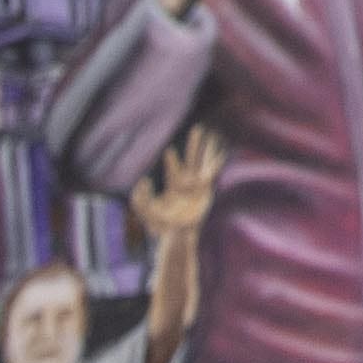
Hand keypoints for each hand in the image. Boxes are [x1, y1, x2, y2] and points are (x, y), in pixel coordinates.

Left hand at [135, 120, 223, 241]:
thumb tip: (144, 180)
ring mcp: (198, 185)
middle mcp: (187, 182)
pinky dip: (217, 161)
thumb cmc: (161, 225)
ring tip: (214, 134)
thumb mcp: (145, 211)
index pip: (174, 168)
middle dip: (195, 144)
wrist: (178, 234)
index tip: (169, 152)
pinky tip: (223, 151)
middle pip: (192, 158)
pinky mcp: (206, 189)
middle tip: (198, 128)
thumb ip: (139, 197)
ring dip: (209, 149)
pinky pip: (213, 172)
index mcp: (174, 185)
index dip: (172, 161)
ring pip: (205, 162)